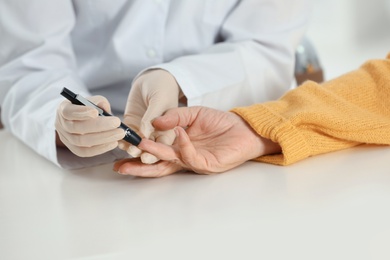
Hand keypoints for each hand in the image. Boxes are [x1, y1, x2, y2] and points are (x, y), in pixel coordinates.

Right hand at [55, 95, 124, 156]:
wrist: (79, 119)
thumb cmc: (87, 108)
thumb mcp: (91, 101)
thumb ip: (98, 102)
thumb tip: (105, 108)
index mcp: (64, 109)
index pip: (68, 112)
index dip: (81, 112)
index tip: (96, 112)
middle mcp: (62, 124)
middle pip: (77, 128)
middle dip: (99, 126)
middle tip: (117, 123)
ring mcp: (66, 138)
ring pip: (82, 141)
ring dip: (103, 138)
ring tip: (119, 134)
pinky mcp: (74, 149)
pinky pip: (86, 152)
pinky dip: (100, 148)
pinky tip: (113, 143)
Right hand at [114, 106, 280, 176]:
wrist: (244, 128)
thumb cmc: (219, 123)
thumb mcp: (193, 113)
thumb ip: (175, 116)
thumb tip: (154, 122)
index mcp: (178, 147)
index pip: (155, 153)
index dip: (139, 152)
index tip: (124, 148)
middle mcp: (183, 157)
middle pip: (158, 165)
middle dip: (139, 167)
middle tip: (121, 166)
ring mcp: (194, 162)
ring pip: (171, 162)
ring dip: (156, 154)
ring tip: (142, 146)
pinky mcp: (207, 165)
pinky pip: (191, 157)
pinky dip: (183, 145)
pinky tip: (179, 133)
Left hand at [119, 69, 181, 163]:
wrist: (151, 78)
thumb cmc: (162, 86)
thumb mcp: (159, 99)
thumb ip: (153, 116)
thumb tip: (144, 133)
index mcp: (170, 129)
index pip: (164, 145)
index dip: (156, 152)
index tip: (146, 156)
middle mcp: (157, 133)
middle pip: (150, 149)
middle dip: (141, 153)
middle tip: (133, 151)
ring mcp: (144, 130)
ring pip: (137, 144)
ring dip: (130, 147)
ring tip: (123, 146)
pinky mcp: (132, 125)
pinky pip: (126, 135)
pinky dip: (121, 139)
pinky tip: (117, 140)